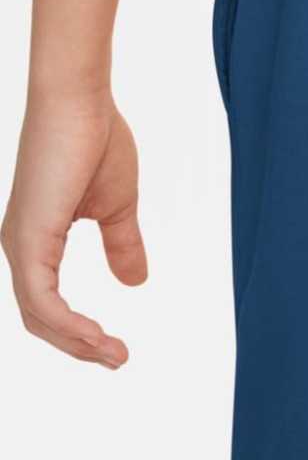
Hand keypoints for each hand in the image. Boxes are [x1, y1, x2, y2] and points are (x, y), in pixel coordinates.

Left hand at [2, 91, 146, 369]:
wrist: (80, 100)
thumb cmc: (96, 139)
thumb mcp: (117, 206)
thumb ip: (122, 244)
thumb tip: (135, 282)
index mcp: (35, 238)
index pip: (47, 304)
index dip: (79, 333)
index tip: (117, 349)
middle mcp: (20, 245)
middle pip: (39, 319)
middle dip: (79, 347)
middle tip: (119, 360)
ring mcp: (21, 242)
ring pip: (39, 316)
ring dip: (78, 343)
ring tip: (115, 355)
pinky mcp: (30, 237)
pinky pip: (43, 300)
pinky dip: (69, 326)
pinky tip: (96, 336)